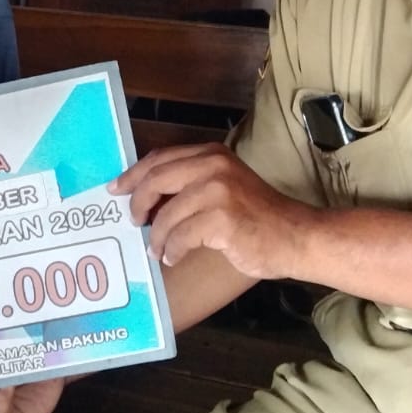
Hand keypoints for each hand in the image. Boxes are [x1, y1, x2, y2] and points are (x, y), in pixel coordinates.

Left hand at [112, 143, 314, 278]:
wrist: (296, 236)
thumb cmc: (258, 217)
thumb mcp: (224, 187)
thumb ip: (191, 184)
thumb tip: (146, 198)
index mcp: (212, 154)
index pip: (160, 158)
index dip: (133, 174)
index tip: (116, 189)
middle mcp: (213, 166)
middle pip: (156, 179)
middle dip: (137, 203)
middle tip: (133, 222)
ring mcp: (218, 191)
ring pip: (165, 215)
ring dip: (156, 238)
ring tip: (158, 251)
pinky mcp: (221, 219)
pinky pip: (180, 237)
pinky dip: (172, 251)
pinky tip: (175, 258)